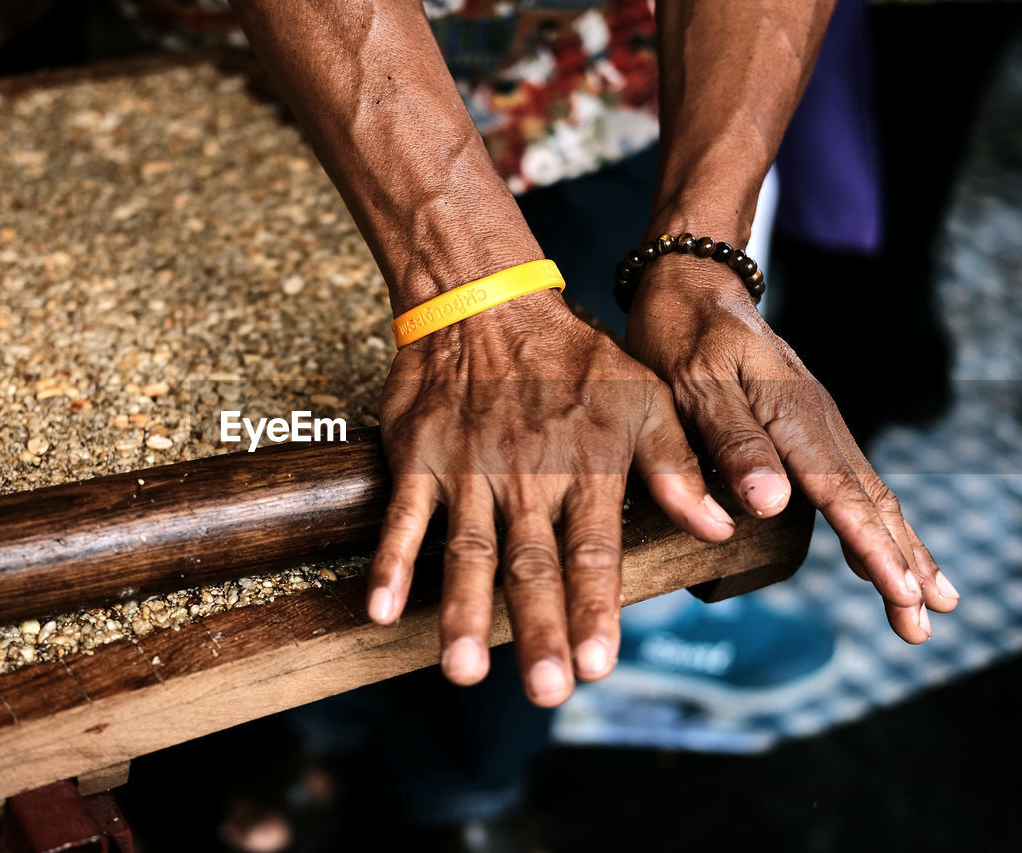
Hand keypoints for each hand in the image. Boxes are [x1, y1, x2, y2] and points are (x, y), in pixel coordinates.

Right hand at [368, 290, 737, 706]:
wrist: (485, 302)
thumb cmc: (571, 358)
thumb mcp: (644, 398)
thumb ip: (677, 464)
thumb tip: (721, 525)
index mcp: (586, 466)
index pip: (592, 550)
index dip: (595, 608)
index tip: (599, 664)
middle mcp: (527, 476)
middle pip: (532, 563)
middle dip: (539, 630)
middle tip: (546, 689)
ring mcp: (468, 470)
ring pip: (467, 550)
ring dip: (465, 610)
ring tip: (463, 667)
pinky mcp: (420, 460)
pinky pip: (403, 517)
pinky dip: (391, 563)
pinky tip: (382, 610)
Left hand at [625, 259, 959, 643]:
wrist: (692, 283)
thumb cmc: (681, 333)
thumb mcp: (690, 384)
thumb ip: (730, 441)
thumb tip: (772, 506)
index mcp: (791, 415)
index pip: (842, 494)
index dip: (873, 549)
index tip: (901, 596)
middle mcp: (815, 420)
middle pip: (870, 500)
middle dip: (902, 564)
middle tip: (923, 624)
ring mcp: (815, 421)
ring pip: (869, 491)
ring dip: (900, 547)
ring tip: (929, 598)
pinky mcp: (805, 422)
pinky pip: (850, 477)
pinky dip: (874, 519)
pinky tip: (884, 547)